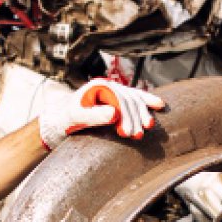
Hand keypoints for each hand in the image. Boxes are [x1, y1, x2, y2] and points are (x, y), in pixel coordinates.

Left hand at [37, 78, 165, 148]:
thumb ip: (93, 115)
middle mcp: (109, 86)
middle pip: (129, 100)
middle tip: (137, 136)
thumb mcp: (76, 117)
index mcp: (99, 86)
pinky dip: (147, 102)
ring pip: (135, 99)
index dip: (125, 115)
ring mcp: (115, 92)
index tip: (126, 133)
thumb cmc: (66, 117)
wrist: (61, 118)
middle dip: (135, 118)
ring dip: (143, 113)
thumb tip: (115, 114)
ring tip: (148, 127)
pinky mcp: (119, 101)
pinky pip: (136, 99)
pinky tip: (160, 106)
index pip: (118, 99)